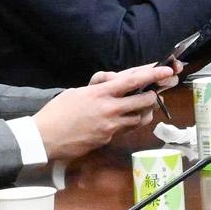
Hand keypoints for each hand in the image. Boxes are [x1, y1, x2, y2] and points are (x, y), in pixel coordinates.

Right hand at [31, 64, 169, 158]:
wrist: (44, 138)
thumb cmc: (57, 112)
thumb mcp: (77, 92)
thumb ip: (98, 87)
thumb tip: (114, 81)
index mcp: (99, 93)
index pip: (131, 80)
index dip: (152, 74)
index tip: (167, 70)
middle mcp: (109, 108)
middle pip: (143, 100)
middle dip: (153, 96)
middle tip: (154, 93)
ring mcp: (110, 126)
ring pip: (139, 117)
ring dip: (144, 111)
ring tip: (141, 107)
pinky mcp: (108, 139)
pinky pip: (127, 129)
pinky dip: (131, 123)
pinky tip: (127, 120)